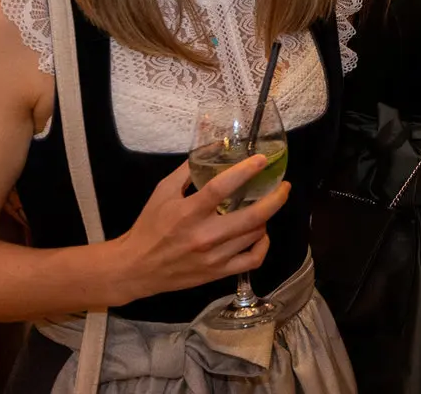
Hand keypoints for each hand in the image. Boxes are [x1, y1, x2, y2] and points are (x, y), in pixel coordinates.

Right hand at [111, 157, 288, 303]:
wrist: (135, 268)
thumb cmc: (149, 226)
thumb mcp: (162, 192)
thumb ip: (188, 170)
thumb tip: (213, 148)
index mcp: (188, 212)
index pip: (222, 188)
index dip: (245, 171)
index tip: (261, 159)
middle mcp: (204, 236)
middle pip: (252, 216)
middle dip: (276, 198)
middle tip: (284, 186)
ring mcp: (214, 257)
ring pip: (255, 234)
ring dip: (266, 217)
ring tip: (266, 206)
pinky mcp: (218, 273)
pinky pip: (253, 260)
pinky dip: (263, 245)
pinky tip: (261, 234)